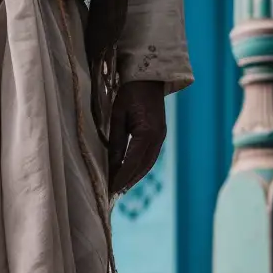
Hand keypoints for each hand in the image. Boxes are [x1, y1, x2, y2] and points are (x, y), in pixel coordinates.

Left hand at [106, 80, 167, 195]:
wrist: (149, 78)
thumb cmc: (130, 92)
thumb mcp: (118, 115)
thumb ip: (116, 141)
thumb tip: (112, 165)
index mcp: (146, 133)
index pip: (132, 162)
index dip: (121, 177)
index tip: (110, 189)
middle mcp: (157, 138)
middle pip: (142, 167)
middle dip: (128, 181)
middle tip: (114, 194)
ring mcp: (161, 138)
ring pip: (147, 165)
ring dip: (135, 177)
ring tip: (122, 187)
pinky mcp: (160, 136)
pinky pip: (150, 157)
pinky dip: (140, 168)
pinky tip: (131, 173)